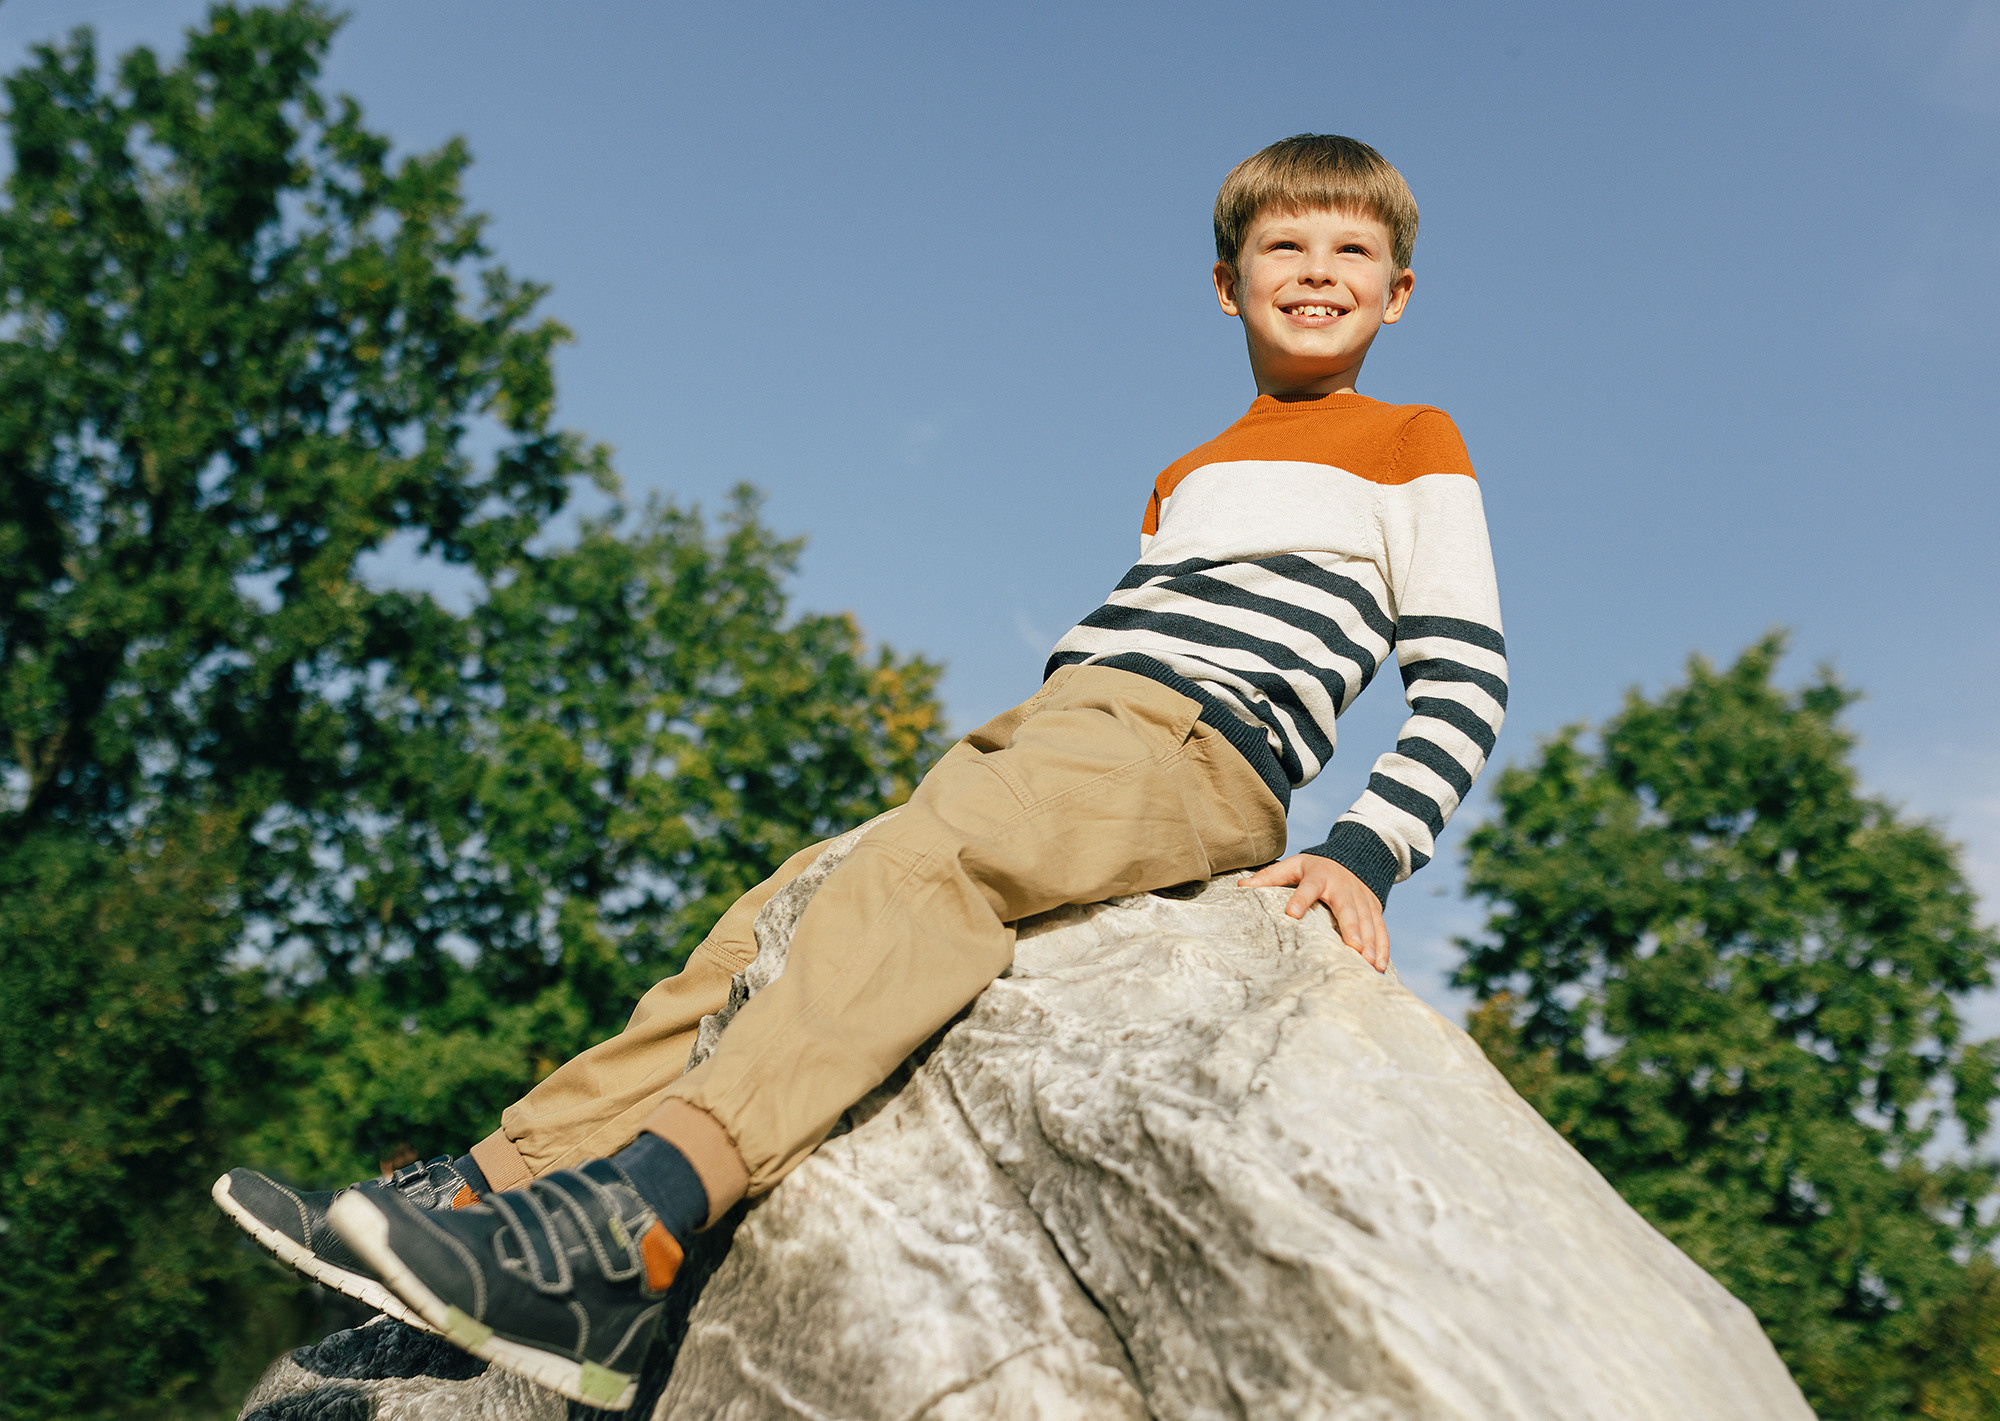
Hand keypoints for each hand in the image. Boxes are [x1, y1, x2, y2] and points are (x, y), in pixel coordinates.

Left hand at [1238, 854, 1389, 971]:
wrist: (1352, 857)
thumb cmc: (1313, 868)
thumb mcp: (1292, 866)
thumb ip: (1269, 878)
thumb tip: (1240, 887)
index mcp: (1318, 876)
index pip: (1307, 887)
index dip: (1300, 899)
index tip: (1292, 914)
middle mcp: (1343, 886)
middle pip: (1347, 908)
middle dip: (1352, 927)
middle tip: (1353, 948)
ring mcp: (1361, 898)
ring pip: (1367, 921)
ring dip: (1370, 942)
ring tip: (1369, 964)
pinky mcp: (1374, 907)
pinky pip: (1380, 928)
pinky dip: (1382, 947)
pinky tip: (1379, 966)